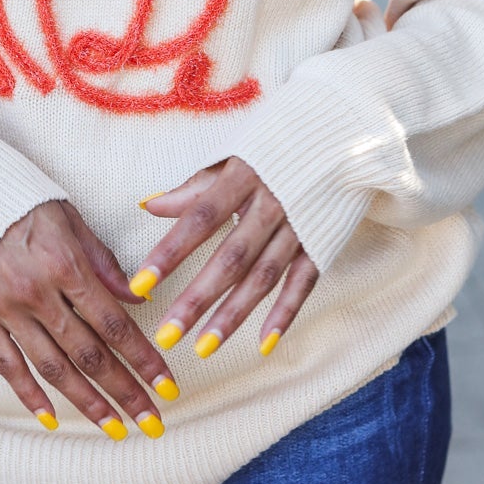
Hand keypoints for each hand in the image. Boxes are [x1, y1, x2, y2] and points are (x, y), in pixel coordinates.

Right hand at [0, 199, 179, 439]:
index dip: (144, 359)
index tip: (168, 387)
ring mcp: (6, 310)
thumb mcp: (72, 220)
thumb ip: (104, 263)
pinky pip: (8, 366)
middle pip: (89, 354)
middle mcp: (37, 294)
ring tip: (114, 428)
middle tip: (152, 422)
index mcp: (66, 266)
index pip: (114, 324)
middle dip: (125, 392)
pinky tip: (51, 420)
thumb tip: (140, 299)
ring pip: (53, 368)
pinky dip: (30, 396)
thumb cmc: (24, 202)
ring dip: (87, 403)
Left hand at [128, 156, 318, 357]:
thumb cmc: (274, 146)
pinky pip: (303, 284)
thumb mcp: (233, 156)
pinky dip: (285, 314)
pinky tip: (263, 344)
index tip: (140, 284)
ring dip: (233, 315)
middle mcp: (272, 205)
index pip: (200, 219)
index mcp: (243, 178)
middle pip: (231, 258)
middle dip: (197, 299)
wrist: (342, 135)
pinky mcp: (321, 244)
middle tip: (166, 335)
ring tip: (203, 348)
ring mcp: (300, 227)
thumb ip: (194, 186)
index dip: (170, 252)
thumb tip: (149, 205)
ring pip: (263, 277)